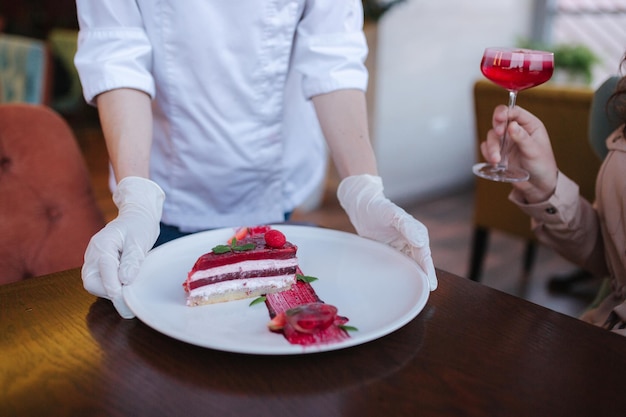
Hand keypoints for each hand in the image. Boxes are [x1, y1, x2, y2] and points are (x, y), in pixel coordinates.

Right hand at [82, 177, 164, 317]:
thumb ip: (131, 261)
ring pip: (94, 285)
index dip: (113, 289)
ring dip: (110, 290)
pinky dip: (111, 286)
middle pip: (91, 282)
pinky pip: (100, 281)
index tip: (125, 301)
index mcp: (102, 245)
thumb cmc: (139, 226)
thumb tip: (124, 281)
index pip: (103, 272)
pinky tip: (125, 284)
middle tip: (129, 295)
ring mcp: (93, 260)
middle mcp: (93, 254)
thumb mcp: (139, 241)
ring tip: (130, 288)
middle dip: (108, 292)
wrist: (136, 217)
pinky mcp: (98, 266)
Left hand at [337, 174, 437, 290]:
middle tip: (424, 294)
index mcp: (417, 233)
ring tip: (413, 294)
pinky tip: (397, 285)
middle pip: (419, 263)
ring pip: (409, 266)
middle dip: (423, 278)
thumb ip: (407, 226)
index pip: (424, 255)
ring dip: (411, 278)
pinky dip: (399, 274)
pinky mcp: (391, 251)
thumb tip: (420, 241)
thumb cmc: (379, 208)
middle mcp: (412, 242)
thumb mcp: (392, 214)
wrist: (362, 207)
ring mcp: (402, 248)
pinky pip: (397, 265)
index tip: (431, 284)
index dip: (428, 270)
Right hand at [481, 105, 558, 202]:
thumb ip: (522, 138)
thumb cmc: (542, 166)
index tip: (499, 118)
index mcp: (529, 125)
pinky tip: (496, 163)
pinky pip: (486, 148)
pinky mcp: (499, 152)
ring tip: (497, 160)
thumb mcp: (534, 151)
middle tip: (498, 134)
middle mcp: (516, 131)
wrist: (538, 186)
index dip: (505, 112)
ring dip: (492, 147)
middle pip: (499, 121)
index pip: (514, 112)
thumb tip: (512, 125)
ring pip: (492, 136)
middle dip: (496, 128)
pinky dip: (487, 154)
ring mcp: (506, 141)